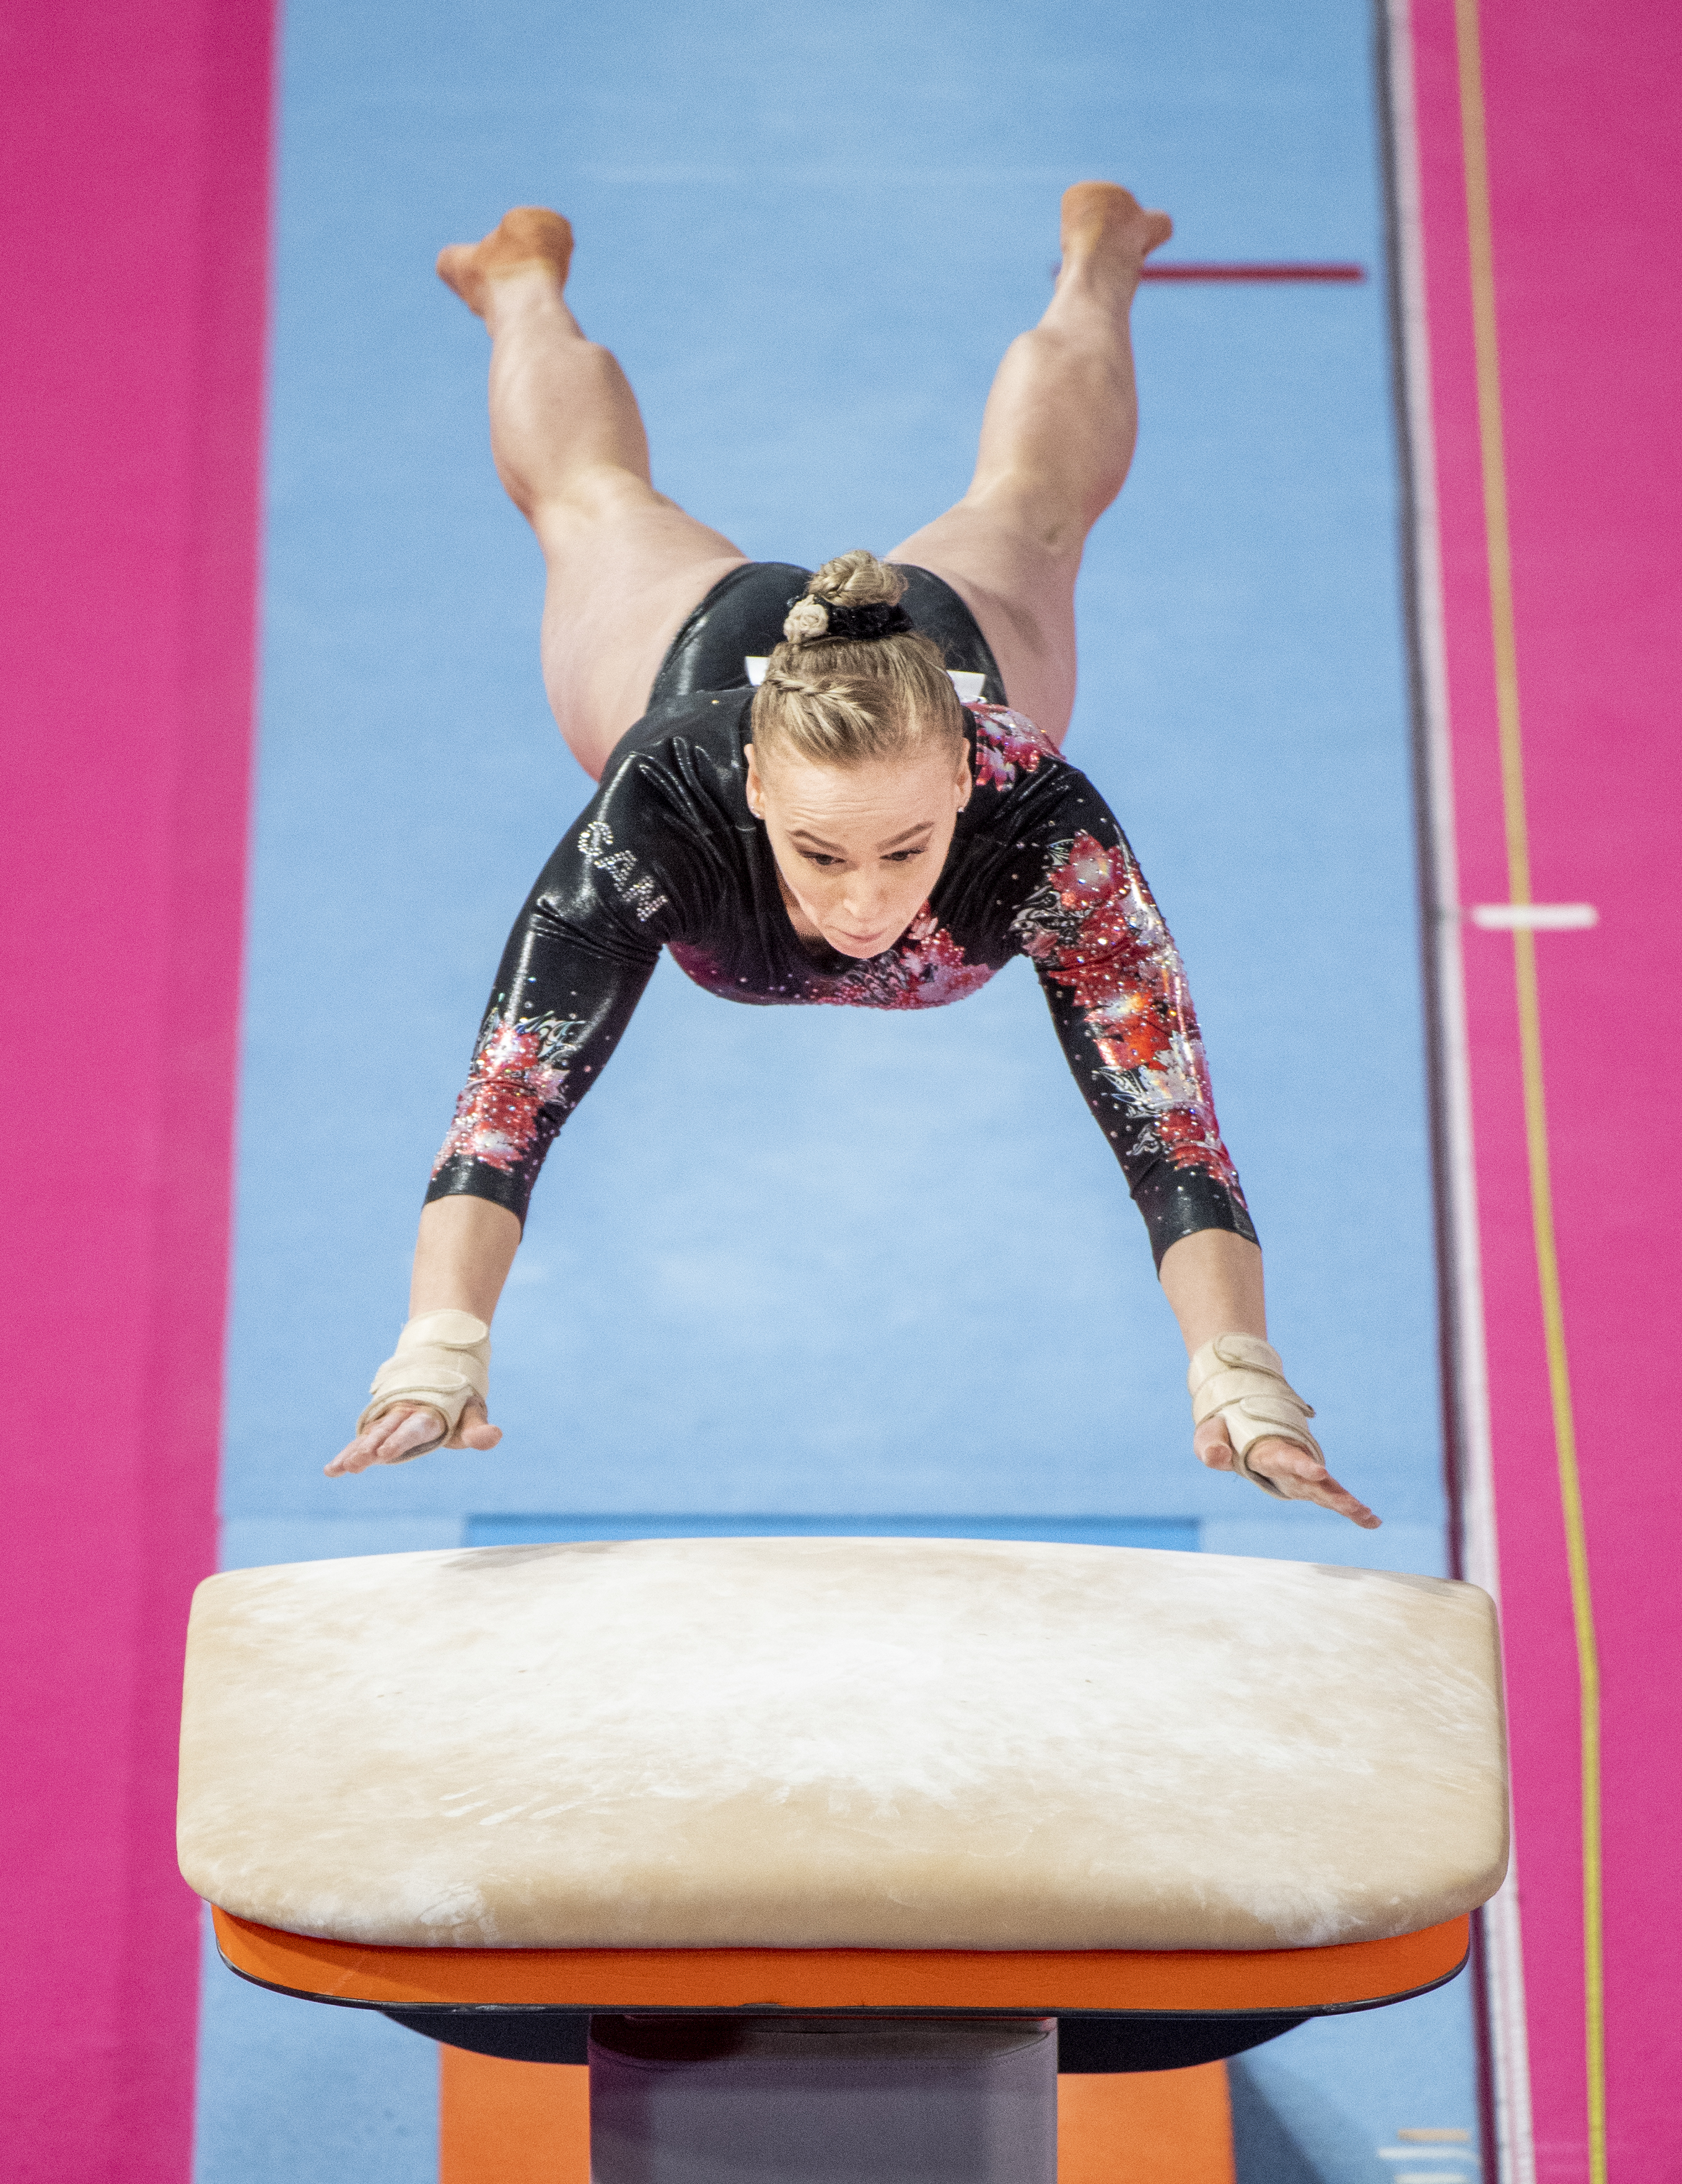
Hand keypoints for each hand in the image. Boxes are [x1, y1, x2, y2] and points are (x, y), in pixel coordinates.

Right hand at [325, 1398, 501, 1477]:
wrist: (440, 1365)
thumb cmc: (459, 1398)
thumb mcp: (473, 1411)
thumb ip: (477, 1429)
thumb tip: (495, 1437)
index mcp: (429, 1411)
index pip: (414, 1427)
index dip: (400, 1439)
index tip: (385, 1453)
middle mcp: (405, 1413)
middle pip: (386, 1431)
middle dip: (370, 1447)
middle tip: (355, 1464)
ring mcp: (390, 1418)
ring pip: (370, 1435)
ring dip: (355, 1451)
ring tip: (338, 1469)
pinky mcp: (380, 1424)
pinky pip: (362, 1439)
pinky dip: (348, 1452)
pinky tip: (332, 1470)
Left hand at [1194, 1418, 1380, 1529]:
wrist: (1239, 1421)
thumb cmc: (1223, 1432)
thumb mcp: (1208, 1436)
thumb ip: (1210, 1445)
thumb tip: (1215, 1457)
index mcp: (1268, 1450)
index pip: (1285, 1458)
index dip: (1300, 1465)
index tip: (1317, 1471)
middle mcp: (1291, 1462)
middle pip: (1315, 1480)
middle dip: (1334, 1493)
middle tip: (1353, 1506)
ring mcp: (1300, 1474)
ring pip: (1327, 1490)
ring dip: (1346, 1503)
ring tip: (1369, 1517)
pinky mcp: (1305, 1483)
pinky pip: (1328, 1497)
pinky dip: (1349, 1508)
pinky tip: (1372, 1521)